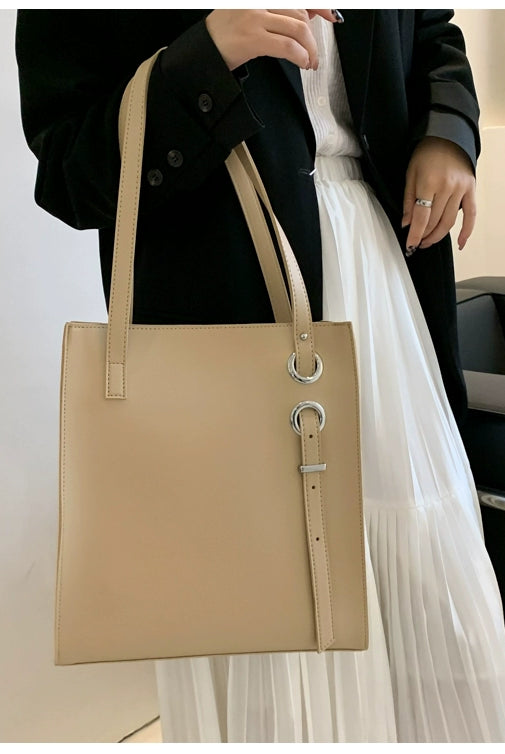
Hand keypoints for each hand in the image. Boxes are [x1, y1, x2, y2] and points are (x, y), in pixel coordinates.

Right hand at [205, 9, 335, 71]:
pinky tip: (302, 63)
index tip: (331, 15)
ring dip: (310, 49)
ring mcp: (255, 17)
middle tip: (313, 54)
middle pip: (301, 13)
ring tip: (309, 62)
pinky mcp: (252, 37)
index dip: (319, 6)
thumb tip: (305, 17)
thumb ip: (276, 14)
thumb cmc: (225, 35)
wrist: (203, 51)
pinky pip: (287, 46)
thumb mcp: (251, 14)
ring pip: (298, 29)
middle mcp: (258, 1)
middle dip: (312, 37)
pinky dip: (301, 56)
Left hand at [402, 136, 476, 252]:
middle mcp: (447, 187)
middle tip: (417, 243)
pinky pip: (471, 214)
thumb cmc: (426, 154)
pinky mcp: (471, 189)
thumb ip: (408, 201)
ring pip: (449, 221)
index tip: (410, 245)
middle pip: (435, 221)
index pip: (422, 217)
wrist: (447, 136)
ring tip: (428, 242)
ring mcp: (461, 189)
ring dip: (438, 236)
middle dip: (425, 236)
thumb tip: (407, 224)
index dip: (415, 234)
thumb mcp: (410, 175)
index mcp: (429, 182)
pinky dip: (466, 230)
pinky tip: (460, 243)